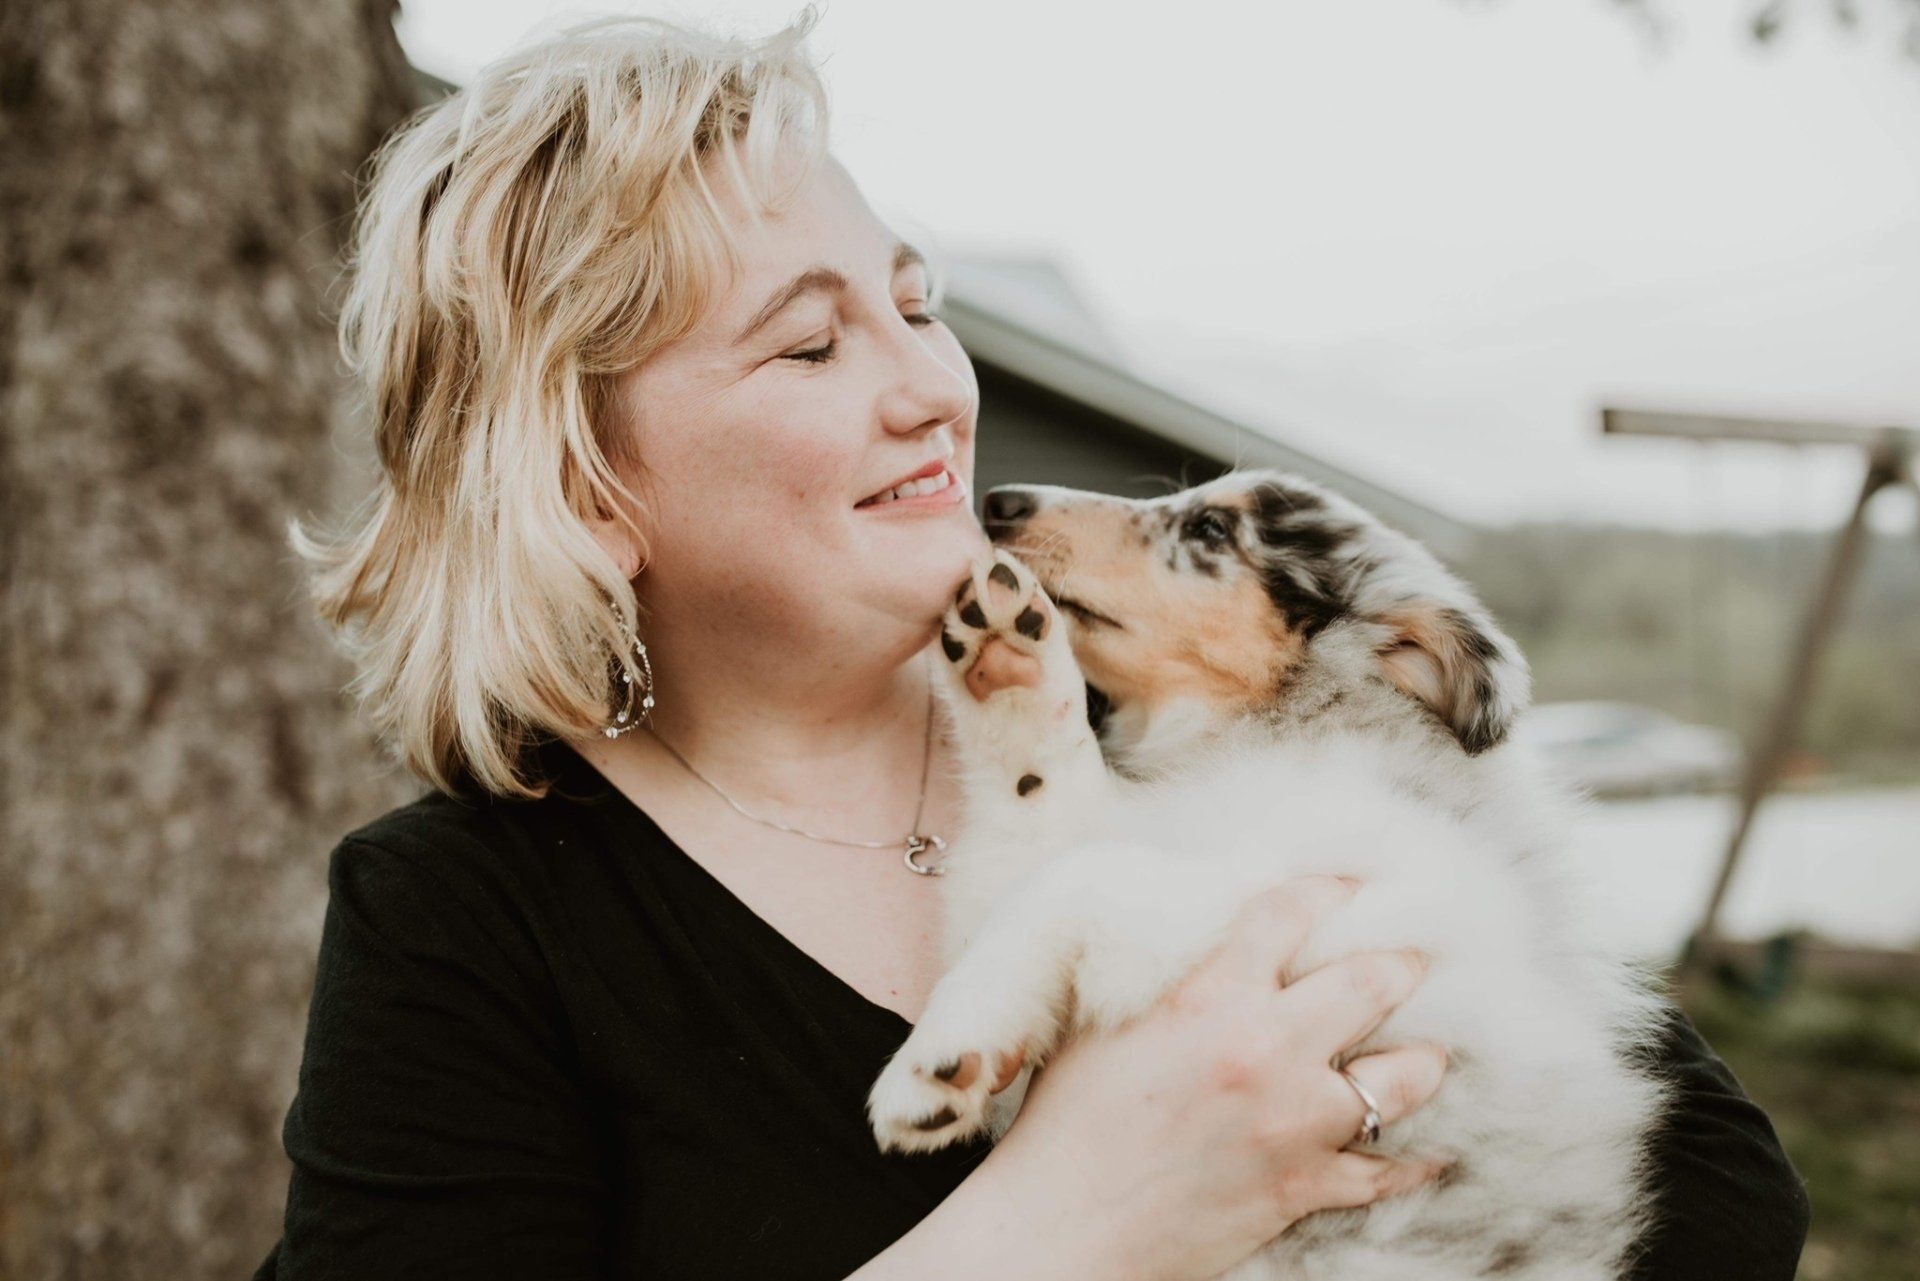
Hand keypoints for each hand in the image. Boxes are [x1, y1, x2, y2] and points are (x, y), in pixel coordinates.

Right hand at [974, 875, 1447, 1280]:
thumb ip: (1167, 974)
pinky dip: (1414, 1158)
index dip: (1333, 889)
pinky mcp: (1303, 1188)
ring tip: (1427, 1046)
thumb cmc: (1066, 1121)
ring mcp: (1294, 1123)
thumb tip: (1205, 935)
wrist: (1062, 1225)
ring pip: (1405, 1077)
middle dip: (1402, 962)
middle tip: (1411, 958)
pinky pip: (1388, 1171)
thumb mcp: (1104, 1021)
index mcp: (1209, 996)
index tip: (1352, 887)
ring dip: (1422, 1057)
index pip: (1294, 912)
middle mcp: (1265, 1049)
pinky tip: (1430, 1144)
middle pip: (1374, 981)